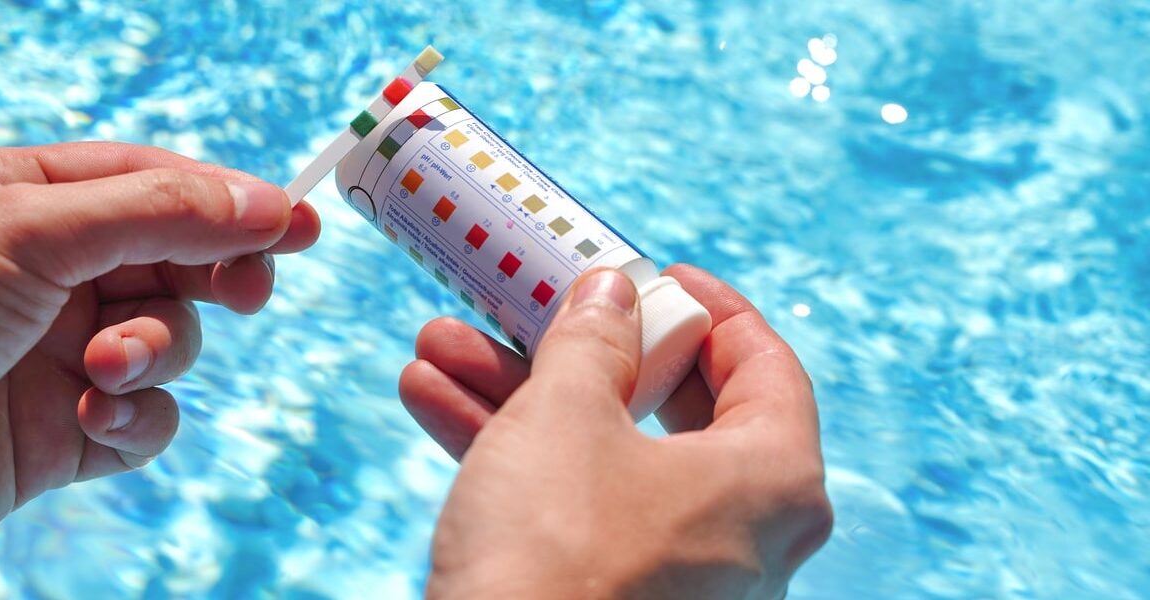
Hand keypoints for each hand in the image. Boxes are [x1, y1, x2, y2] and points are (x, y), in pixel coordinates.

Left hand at [0, 142, 319, 551]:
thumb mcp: (33, 233)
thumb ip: (162, 211)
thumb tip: (270, 203)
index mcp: (24, 198)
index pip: (152, 179)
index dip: (228, 198)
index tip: (298, 221)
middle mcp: (47, 271)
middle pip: (176, 258)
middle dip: (213, 276)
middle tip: (246, 291)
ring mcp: (59, 352)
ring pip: (170, 339)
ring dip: (156, 353)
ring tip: (106, 369)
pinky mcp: (65, 432)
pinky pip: (147, 419)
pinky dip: (137, 420)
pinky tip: (94, 421)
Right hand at [399, 265, 831, 598]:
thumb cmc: (558, 552)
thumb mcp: (567, 416)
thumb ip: (594, 341)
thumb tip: (611, 294)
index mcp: (772, 480)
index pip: (765, 366)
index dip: (710, 308)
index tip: (661, 276)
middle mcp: (744, 536)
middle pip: (668, 410)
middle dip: (579, 351)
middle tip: (538, 307)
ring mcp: (683, 578)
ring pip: (603, 458)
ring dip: (517, 397)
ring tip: (440, 346)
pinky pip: (577, 512)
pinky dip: (515, 460)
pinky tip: (432, 401)